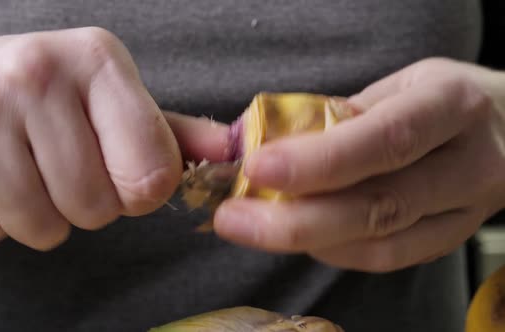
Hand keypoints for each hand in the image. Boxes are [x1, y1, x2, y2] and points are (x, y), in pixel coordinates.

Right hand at [0, 28, 228, 249]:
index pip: (152, 173)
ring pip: (45, 229)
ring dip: (42, 214)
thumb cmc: (36, 89)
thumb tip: (234, 151)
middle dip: (87, 202)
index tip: (121, 170)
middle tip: (59, 163)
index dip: (141, 189)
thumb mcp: (106, 93)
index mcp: (95, 60)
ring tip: (21, 166)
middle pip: (99, 208)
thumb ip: (170, 131)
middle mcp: (34, 77)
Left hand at [214, 58, 504, 271]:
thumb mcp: (400, 86)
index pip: (384, 139)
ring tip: (253, 228)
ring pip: (384, 242)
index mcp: (451, 105)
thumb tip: (265, 141)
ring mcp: (467, 209)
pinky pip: (391, 258)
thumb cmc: (442, 100)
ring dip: (308, 240)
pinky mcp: (454, 238)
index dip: (319, 161)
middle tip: (235, 218)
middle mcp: (468, 162)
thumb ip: (341, 116)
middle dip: (297, 219)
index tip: (259, 167)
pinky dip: (338, 252)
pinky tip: (301, 237)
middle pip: (382, 205)